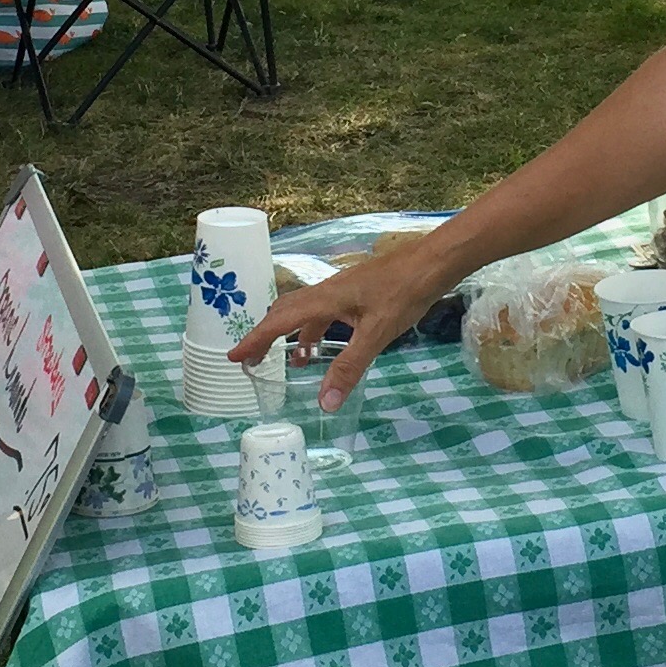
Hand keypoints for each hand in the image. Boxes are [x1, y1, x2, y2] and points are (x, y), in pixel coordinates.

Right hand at [236, 237, 451, 407]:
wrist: (431, 263)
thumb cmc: (403, 293)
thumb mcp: (376, 335)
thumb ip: (349, 368)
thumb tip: (325, 404)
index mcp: (323, 299)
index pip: (278, 321)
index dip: (254, 340)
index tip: (233, 357)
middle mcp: (325, 292)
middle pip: (284, 313)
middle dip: (265, 336)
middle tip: (251, 360)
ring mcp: (340, 290)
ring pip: (304, 312)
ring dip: (292, 336)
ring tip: (292, 363)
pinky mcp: (354, 292)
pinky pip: (323, 313)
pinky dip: (315, 331)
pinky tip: (326, 347)